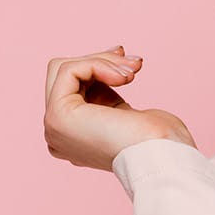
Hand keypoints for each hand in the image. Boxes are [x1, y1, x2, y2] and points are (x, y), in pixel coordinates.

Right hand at [44, 45, 194, 170]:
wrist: (161, 157)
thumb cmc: (156, 141)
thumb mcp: (124, 111)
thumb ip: (106, 95)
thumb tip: (107, 62)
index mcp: (72, 137)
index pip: (73, 89)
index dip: (97, 66)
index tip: (126, 58)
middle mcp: (57, 134)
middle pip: (64, 76)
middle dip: (101, 60)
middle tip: (134, 62)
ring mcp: (54, 127)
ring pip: (64, 68)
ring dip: (104, 62)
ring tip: (133, 73)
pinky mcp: (57, 116)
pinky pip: (69, 70)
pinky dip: (98, 64)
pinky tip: (124, 78)